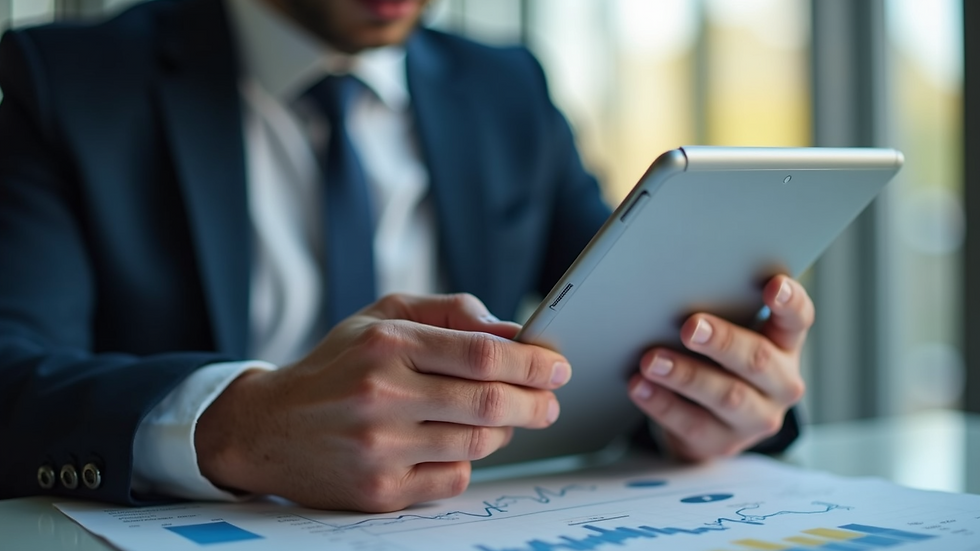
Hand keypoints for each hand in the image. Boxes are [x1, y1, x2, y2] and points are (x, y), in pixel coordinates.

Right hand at [195, 293, 570, 511]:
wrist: (267, 428)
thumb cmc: (336, 366)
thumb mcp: (382, 317)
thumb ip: (449, 312)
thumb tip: (512, 331)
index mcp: (385, 345)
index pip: (482, 355)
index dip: (532, 362)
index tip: (557, 366)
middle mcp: (381, 396)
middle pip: (489, 404)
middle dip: (536, 402)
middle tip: (551, 401)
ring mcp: (380, 450)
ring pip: (479, 444)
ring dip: (506, 431)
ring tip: (506, 417)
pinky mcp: (379, 492)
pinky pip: (454, 478)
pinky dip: (468, 460)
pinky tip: (458, 444)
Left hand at [627, 275, 812, 459]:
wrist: (711, 423)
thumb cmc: (720, 363)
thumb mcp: (731, 338)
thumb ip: (720, 317)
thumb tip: (675, 293)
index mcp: (785, 346)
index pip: (797, 320)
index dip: (790, 302)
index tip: (774, 285)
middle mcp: (780, 384)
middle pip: (758, 360)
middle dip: (723, 342)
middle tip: (691, 327)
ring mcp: (756, 418)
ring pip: (726, 395)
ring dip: (686, 375)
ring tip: (652, 360)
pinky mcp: (723, 443)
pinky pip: (692, 423)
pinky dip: (662, 403)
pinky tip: (640, 386)